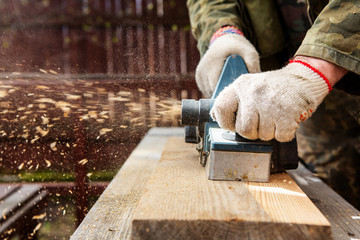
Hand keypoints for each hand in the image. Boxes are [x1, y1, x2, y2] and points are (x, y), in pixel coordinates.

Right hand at [196, 33, 259, 96]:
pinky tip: (222, 88)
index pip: (216, 87)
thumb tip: (253, 82)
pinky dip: (213, 91)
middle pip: (212, 92)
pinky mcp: (198, 77)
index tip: (236, 95)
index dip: (226, 94)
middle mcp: (203, 69)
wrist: (223, 40)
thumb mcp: (249, 52)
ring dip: (217, 94)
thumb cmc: (237, 48)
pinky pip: (205, 90)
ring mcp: (199, 74)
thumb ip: (253, 65)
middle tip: (235, 95)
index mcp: (213, 64)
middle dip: (223, 95)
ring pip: (208, 92)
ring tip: (230, 91)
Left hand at [210, 60, 333, 141]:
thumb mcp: (249, 86)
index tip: (234, 124)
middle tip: (261, 123)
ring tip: (275, 118)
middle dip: (252, 132)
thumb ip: (233, 100)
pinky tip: (286, 121)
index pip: (220, 109)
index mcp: (240, 85)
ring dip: (270, 132)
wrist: (303, 77)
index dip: (225, 123)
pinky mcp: (288, 112)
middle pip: (243, 129)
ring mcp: (270, 102)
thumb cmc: (273, 88)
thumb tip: (214, 116)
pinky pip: (280, 137)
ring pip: (263, 135)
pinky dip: (284, 134)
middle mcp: (253, 92)